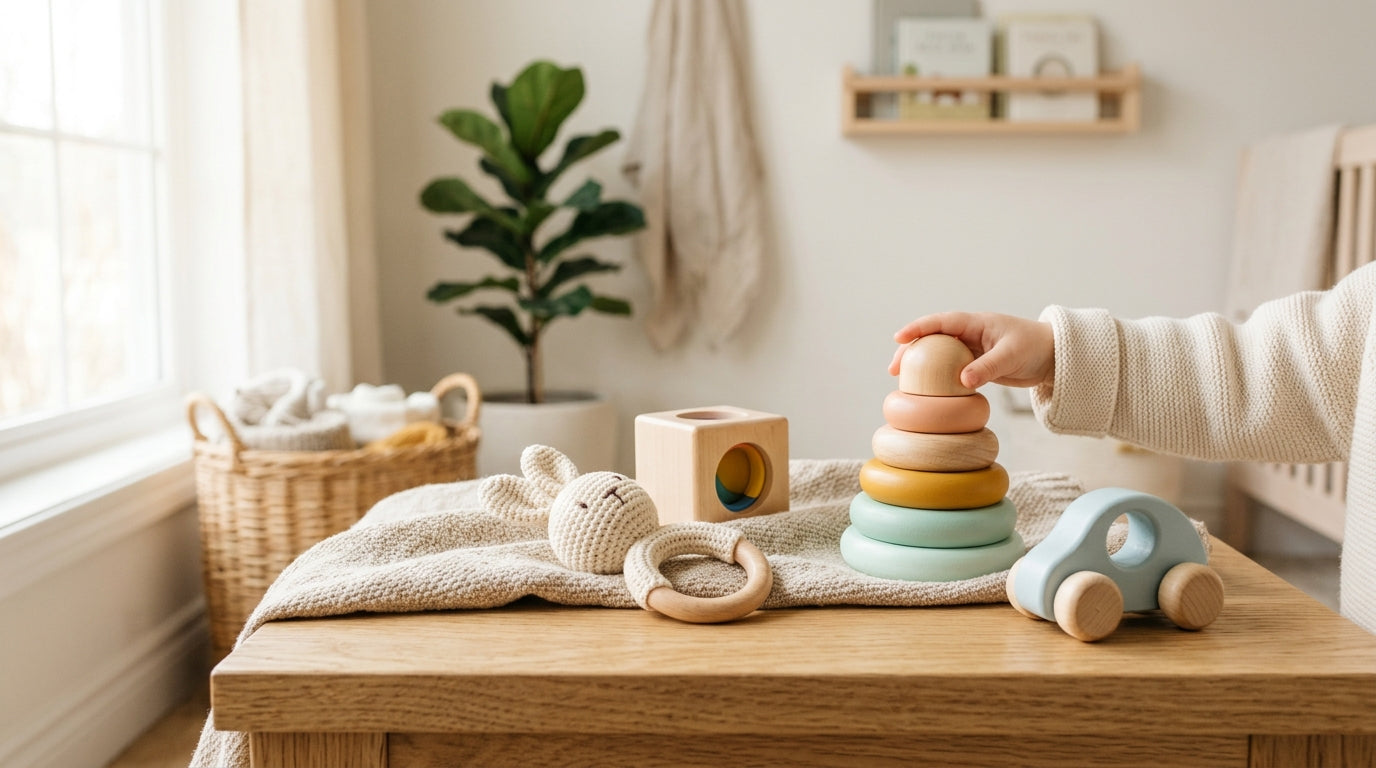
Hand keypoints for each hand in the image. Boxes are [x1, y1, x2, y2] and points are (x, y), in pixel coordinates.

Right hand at [889, 312, 1054, 389]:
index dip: (918, 328)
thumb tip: (961, 381)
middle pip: (932, 339)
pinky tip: (927, 391)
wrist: (1054, 357)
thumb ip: (987, 367)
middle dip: (911, 350)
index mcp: (976, 323)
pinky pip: (951, 369)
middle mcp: (970, 334)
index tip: (899, 337)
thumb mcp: (1011, 356)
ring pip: (939, 355)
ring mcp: (972, 349)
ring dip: (920, 366)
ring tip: (902, 382)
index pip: (941, 322)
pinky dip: (937, 378)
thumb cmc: (1035, 347)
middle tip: (893, 369)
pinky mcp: (977, 365)